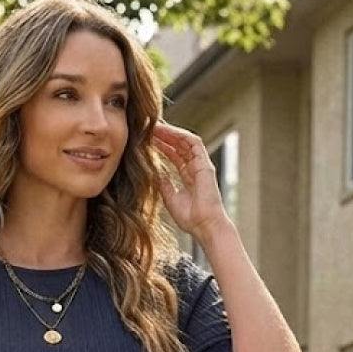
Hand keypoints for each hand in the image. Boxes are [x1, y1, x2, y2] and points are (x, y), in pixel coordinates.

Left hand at [152, 120, 229, 241]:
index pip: (174, 156)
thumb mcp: (170, 198)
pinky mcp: (205, 164)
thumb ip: (163, 184)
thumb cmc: (190, 218)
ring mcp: (201, 165)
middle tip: (148, 127)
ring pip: (185, 142)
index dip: (161, 146)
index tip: (147, 140)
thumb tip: (155, 173)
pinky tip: (168, 131)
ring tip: (155, 126)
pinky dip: (181, 135)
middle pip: (179, 146)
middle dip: (164, 136)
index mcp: (188, 177)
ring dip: (171, 132)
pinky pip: (194, 143)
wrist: (204, 226)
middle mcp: (195, 168)